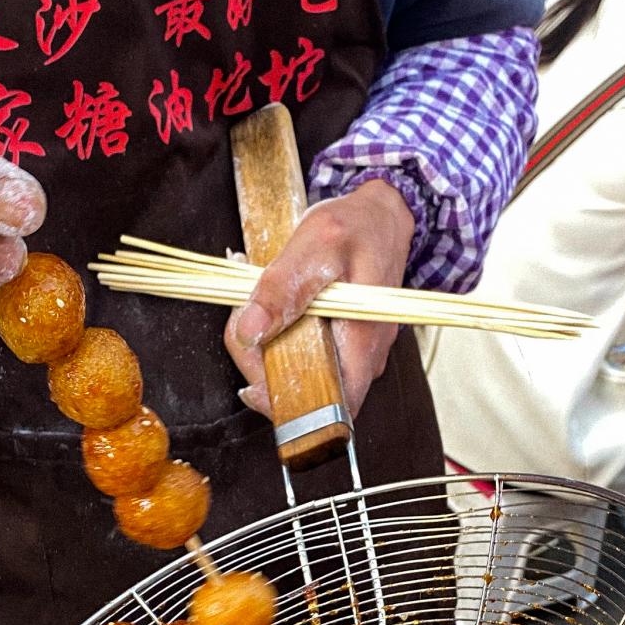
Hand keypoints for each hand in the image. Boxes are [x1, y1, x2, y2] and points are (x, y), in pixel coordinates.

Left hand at [224, 179, 414, 419]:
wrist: (380, 216)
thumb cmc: (356, 227)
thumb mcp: (316, 244)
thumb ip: (282, 288)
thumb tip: (251, 333)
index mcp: (363, 343)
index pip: (329, 408)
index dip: (287, 404)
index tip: (253, 382)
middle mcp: (364, 358)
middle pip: (306, 393)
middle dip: (264, 367)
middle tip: (245, 325)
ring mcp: (354, 353)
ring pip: (301, 374)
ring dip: (268, 350)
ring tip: (256, 311)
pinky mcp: (342, 343)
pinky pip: (305, 355)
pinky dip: (279, 338)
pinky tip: (272, 312)